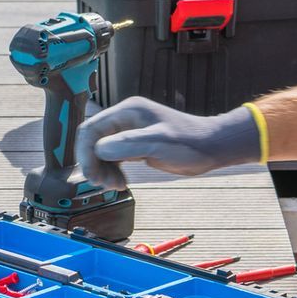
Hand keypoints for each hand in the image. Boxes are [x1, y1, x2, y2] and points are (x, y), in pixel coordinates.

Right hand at [77, 98, 260, 190]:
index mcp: (127, 111)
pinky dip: (112, 171)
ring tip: (115, 186)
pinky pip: (113, 157)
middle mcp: (125, 118)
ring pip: (101, 151)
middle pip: (92, 140)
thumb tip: (99, 149)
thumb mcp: (158, 143)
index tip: (92, 175)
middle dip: (93, 164)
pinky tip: (120, 182)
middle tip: (104, 184)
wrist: (210, 147)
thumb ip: (128, 144)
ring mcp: (129, 131)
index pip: (91, 129)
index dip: (86, 153)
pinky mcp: (135, 145)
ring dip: (102, 170)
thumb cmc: (189, 143)